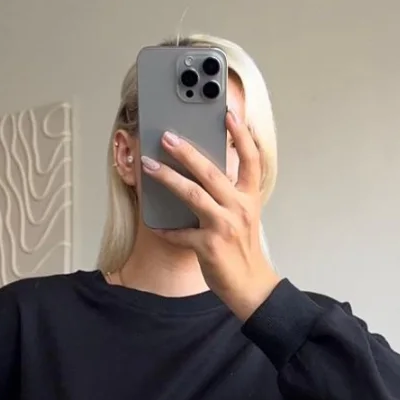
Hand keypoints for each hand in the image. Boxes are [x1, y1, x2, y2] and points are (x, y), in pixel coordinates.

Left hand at [143, 111, 280, 320]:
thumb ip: (227, 194)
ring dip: (167, 178)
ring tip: (149, 166)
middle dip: (187, 152)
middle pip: (212, 172)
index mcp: (249, 198)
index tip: (228, 114)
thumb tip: (198, 173)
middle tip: (167, 137)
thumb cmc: (242, 248)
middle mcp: (239, 208)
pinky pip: (180, 232)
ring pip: (192, 194)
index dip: (241, 135)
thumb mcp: (243, 215)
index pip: (251, 160)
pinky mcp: (208, 245)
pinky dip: (165, 229)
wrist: (250, 285)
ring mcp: (224, 226)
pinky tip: (154, 223)